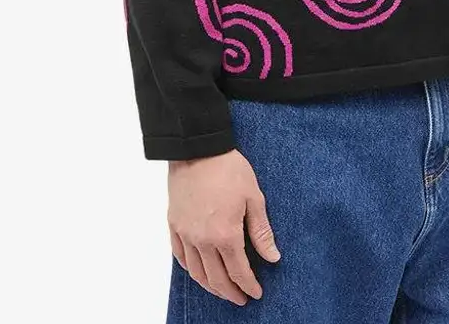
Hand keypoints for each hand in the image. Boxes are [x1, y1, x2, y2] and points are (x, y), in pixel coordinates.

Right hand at [168, 149, 280, 304]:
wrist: (198, 150)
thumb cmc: (228, 170)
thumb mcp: (253, 197)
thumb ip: (261, 231)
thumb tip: (273, 257)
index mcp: (225, 235)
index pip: (238, 272)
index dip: (248, 285)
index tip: (256, 293)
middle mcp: (203, 241)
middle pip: (216, 278)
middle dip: (230, 292)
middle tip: (241, 298)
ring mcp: (186, 234)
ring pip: (197, 272)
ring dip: (210, 286)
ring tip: (221, 290)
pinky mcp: (174, 225)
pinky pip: (180, 256)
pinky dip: (190, 269)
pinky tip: (198, 271)